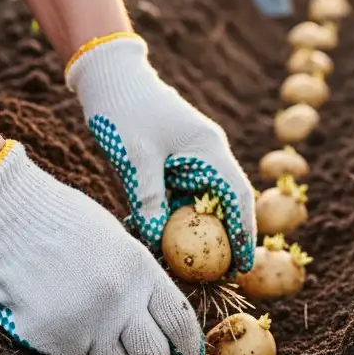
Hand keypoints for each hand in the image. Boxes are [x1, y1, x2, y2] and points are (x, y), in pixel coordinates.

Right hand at [0, 141, 204, 354]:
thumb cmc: (64, 223)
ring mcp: (88, 322)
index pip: (179, 321)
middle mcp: (121, 300)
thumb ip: (141, 280)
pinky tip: (63, 325)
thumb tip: (161, 320)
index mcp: (142, 270)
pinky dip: (74, 354)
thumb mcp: (119, 242)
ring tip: (93, 330)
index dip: (189, 347)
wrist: (8, 218)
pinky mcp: (54, 339)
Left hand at [65, 33, 256, 270]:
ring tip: (184, 266)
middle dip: (222, 240)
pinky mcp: (172, 162)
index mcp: (209, 149)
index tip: (243, 265)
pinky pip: (178, 196)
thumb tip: (155, 239)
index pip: (238, 196)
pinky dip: (172, 218)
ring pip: (199, 204)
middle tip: (214, 275)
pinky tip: (157, 239)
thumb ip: (148, 198)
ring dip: (193, 232)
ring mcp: (190, 159)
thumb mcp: (136, 158)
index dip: (245, 233)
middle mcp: (207, 155)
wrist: (109, 78)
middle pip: (223, 205)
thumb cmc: (125, 111)